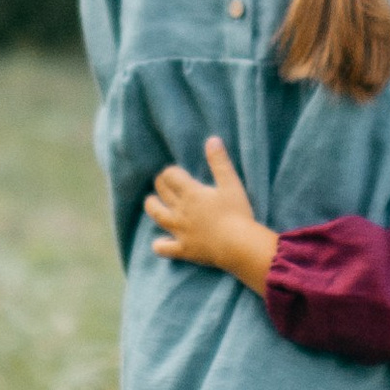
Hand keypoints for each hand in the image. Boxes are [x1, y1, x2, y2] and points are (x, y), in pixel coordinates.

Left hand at [147, 137, 280, 293]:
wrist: (238, 245)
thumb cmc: (237, 213)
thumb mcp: (231, 184)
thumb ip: (220, 162)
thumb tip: (212, 139)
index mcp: (191, 193)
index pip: (171, 176)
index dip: (171, 172)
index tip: (175, 172)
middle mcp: (180, 210)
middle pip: (162, 193)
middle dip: (161, 185)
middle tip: (164, 182)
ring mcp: (179, 231)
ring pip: (157, 216)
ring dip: (152, 207)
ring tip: (151, 202)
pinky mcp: (183, 249)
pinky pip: (163, 248)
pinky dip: (159, 245)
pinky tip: (160, 242)